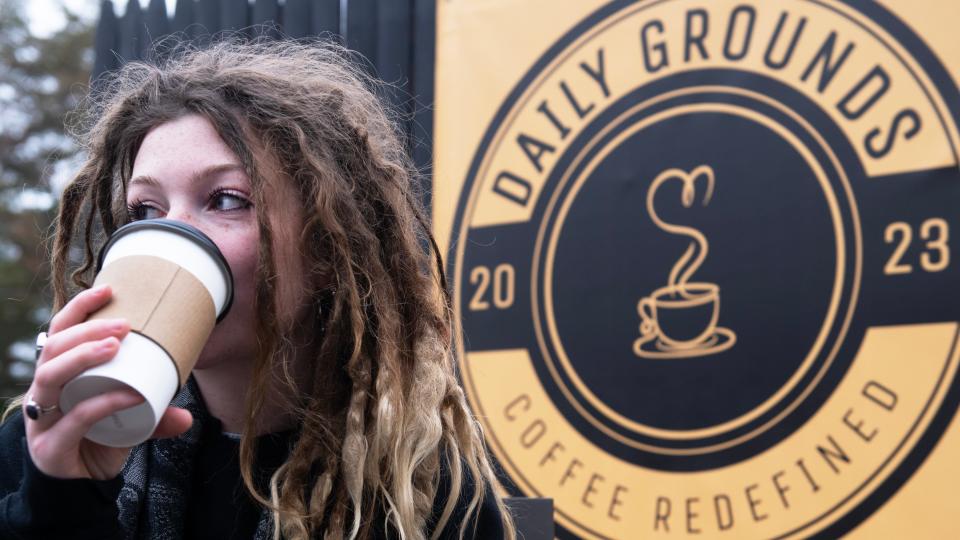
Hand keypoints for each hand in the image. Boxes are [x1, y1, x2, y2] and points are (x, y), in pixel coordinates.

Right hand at [24, 285, 193, 479]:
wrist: (77, 490)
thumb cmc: (97, 443)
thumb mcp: (128, 424)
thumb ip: (154, 418)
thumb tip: (187, 416)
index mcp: (57, 379)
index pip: (58, 334)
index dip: (78, 309)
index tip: (108, 289)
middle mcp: (42, 395)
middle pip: (52, 350)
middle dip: (86, 330)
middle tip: (124, 323)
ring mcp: (41, 421)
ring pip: (51, 377)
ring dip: (84, 356)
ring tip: (116, 344)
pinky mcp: (50, 447)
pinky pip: (76, 418)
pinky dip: (104, 403)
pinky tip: (129, 395)